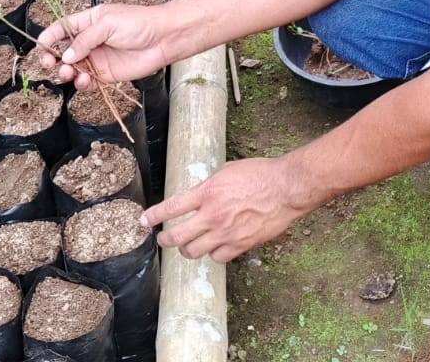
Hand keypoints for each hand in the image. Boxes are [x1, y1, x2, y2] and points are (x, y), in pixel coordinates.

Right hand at [35, 4, 171, 87]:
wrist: (163, 39)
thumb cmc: (138, 23)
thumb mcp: (107, 23)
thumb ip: (85, 39)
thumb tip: (65, 56)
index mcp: (88, 22)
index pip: (62, 28)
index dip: (49, 37)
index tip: (39, 46)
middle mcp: (89, 40)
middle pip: (62, 51)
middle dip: (52, 58)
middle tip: (48, 65)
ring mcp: (96, 58)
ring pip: (72, 68)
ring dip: (65, 72)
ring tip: (68, 73)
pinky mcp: (105, 74)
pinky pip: (87, 81)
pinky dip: (81, 83)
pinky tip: (85, 80)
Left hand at [142, 157, 313, 262]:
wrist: (286, 188)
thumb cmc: (260, 174)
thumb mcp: (227, 172)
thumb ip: (208, 187)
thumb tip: (197, 197)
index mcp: (207, 193)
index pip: (171, 208)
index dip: (153, 216)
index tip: (143, 221)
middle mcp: (212, 215)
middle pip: (177, 237)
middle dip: (165, 240)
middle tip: (163, 239)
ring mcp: (226, 233)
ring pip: (194, 252)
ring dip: (188, 250)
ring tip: (189, 246)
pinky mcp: (240, 245)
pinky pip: (218, 257)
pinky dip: (214, 253)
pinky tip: (216, 247)